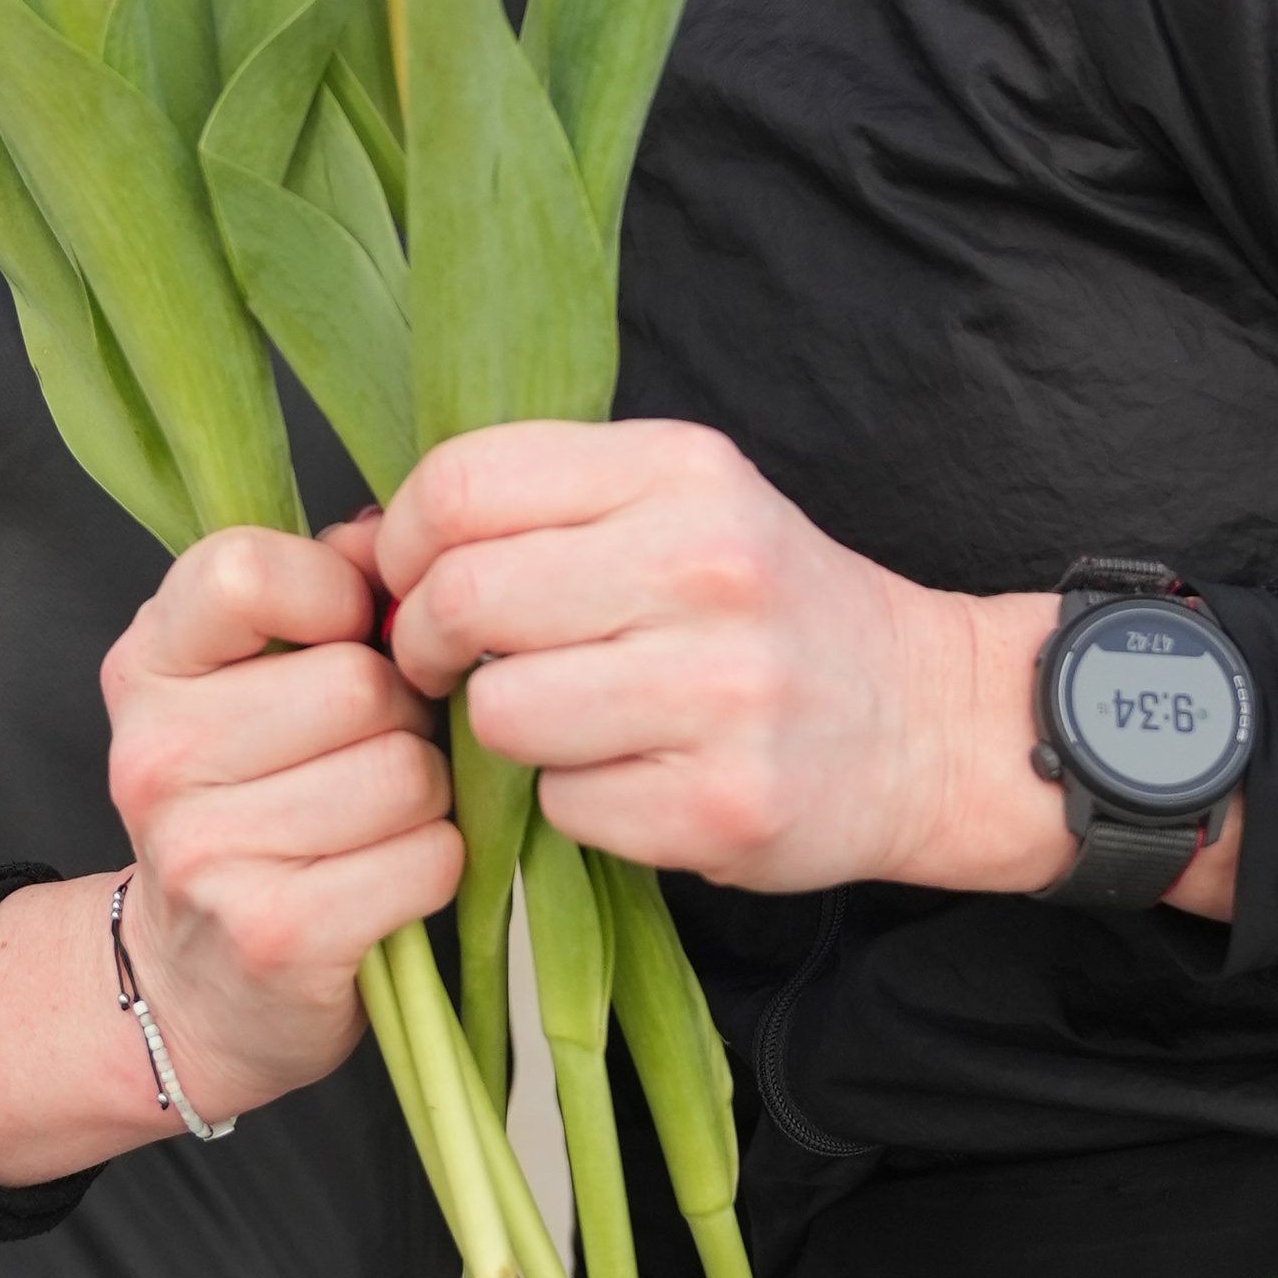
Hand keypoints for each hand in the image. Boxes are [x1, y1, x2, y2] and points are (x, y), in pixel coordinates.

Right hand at [99, 524, 461, 1117]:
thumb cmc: (250, 803)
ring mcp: (204, 852)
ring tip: (380, 816)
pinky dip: (434, 863)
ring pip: (405, 770)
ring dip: (426, 794)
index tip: (349, 634)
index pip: (246, 571)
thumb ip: (321, 584)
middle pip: (360, 682)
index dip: (333, 592)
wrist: (193, 985)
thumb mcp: (250, 678)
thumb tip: (391, 532)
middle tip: (375, 749)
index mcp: (147, 666)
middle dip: (405, 713)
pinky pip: (426, 855)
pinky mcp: (273, 935)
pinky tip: (387, 876)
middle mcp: (155, 755)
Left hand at [378, 422, 1236, 914]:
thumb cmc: (764, 605)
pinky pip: (563, 805)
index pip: (464, 484)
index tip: (409, 578)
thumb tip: (352, 545)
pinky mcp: (724, 807)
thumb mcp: (674, 504)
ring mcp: (721, 693)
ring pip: (502, 712)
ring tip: (551, 717)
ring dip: (499, 727)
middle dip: (423, 641)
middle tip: (442, 663)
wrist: (925, 719)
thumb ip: (530, 506)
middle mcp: (705, 566)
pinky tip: (625, 773)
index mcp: (680, 469)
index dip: (404, 541)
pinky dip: (568, 799)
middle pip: (466, 599)